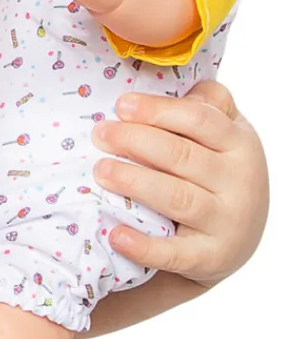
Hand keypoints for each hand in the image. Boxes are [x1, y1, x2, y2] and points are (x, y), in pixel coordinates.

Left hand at [92, 80, 268, 287]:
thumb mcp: (224, 136)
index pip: (200, 119)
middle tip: (99, 134)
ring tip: (100, 171)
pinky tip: (116, 235)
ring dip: (134, 182)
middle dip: (135, 141)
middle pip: (181, 155)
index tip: (121, 105)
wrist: (232, 238)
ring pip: (177, 198)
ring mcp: (227, 221)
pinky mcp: (210, 257)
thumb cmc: (216, 173)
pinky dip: (144, 246)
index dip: (158, 110)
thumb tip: (179, 81)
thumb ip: (208, 105)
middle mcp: (240, 181)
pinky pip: (175, 253)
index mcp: (240, 143)